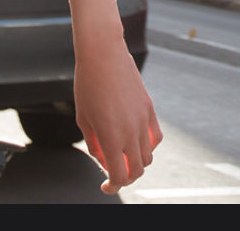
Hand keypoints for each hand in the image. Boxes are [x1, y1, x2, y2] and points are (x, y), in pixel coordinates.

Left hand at [73, 43, 160, 193]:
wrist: (103, 53)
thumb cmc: (88, 83)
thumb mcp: (83, 119)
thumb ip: (94, 144)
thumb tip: (104, 158)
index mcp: (111, 136)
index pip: (119, 176)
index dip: (112, 187)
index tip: (106, 186)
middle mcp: (130, 131)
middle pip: (137, 170)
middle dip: (125, 178)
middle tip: (114, 175)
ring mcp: (143, 120)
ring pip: (148, 156)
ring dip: (137, 163)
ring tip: (124, 156)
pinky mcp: (149, 108)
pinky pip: (155, 137)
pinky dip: (148, 146)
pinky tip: (136, 142)